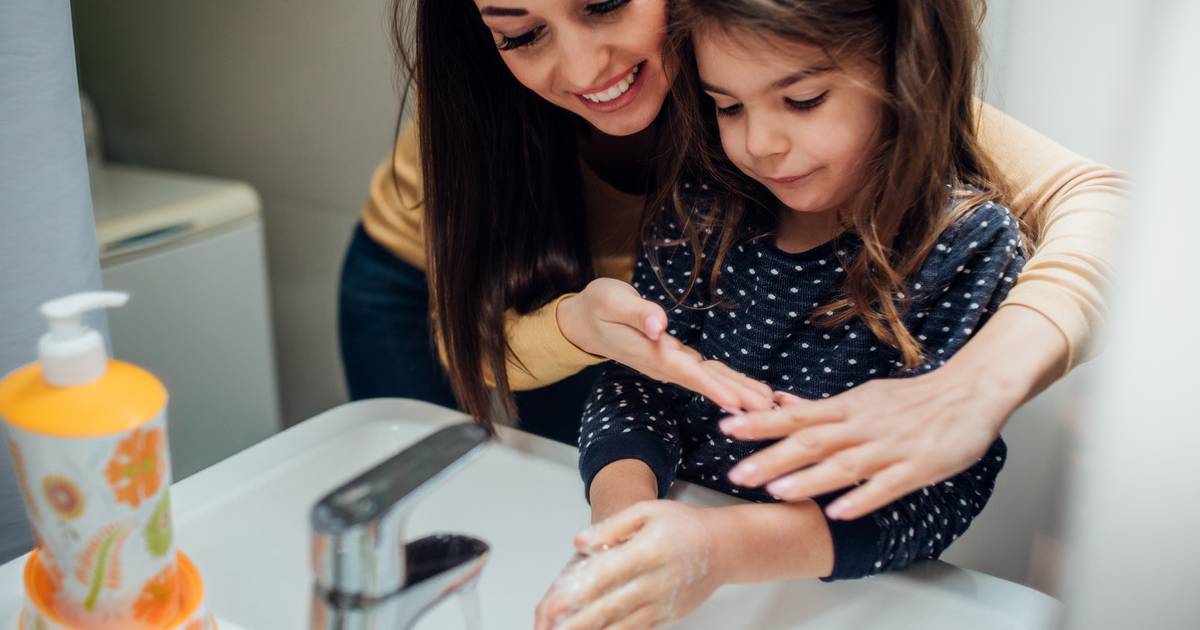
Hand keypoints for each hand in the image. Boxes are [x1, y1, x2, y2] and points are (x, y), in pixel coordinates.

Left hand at [534, 501, 720, 629]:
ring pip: (621, 626)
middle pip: (608, 607)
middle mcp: (656, 582)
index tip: (551, 604)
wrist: (724, 547)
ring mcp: (663, 604)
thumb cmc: (685, 525)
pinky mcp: (667, 618)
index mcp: (648, 551)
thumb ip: (612, 526)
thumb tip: (580, 541)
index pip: (605, 574)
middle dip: (575, 623)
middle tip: (547, 629)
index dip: (576, 592)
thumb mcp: (648, 510)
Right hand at [558, 278, 772, 412]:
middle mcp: (662, 363)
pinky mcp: (674, 359)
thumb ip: (637, 313)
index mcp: (650, 351)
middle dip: (736, 396)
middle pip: (704, 381)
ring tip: (766, 404)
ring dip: (737, 392)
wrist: (583, 322)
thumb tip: (659, 325)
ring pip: (708, 378)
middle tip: (767, 411)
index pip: (686, 372)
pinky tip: (745, 391)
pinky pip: (705, 373)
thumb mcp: (611, 301)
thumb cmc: (597, 307)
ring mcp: (669, 363)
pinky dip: (727, 382)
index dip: (712, 387)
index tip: (736, 403)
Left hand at [720, 367, 1016, 520]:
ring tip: (776, 492)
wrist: (971, 391)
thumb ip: (821, 406)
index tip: (726, 428)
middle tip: (735, 474)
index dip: (761, 423)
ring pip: (844, 464)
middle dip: (772, 458)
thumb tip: (780, 401)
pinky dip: (862, 498)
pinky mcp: (917, 467)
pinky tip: (839, 512)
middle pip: (811, 441)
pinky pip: (886, 486)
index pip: (797, 415)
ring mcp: (889, 448)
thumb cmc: (914, 398)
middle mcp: (863, 426)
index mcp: (848, 408)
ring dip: (809, 479)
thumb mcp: (863, 396)